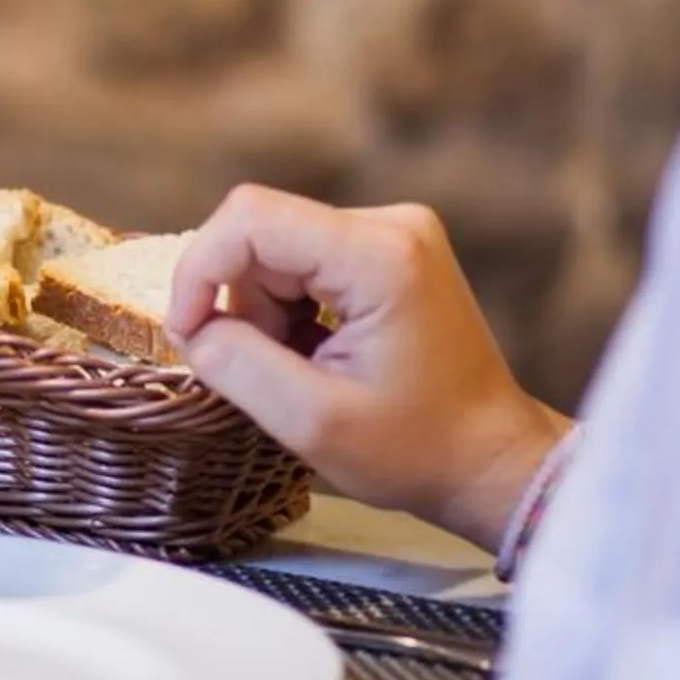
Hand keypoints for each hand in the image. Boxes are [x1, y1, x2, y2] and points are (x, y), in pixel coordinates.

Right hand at [164, 184, 572, 550]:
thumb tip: (190, 327)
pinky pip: (304, 259)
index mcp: (379, 256)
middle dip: (240, 302)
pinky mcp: (390, 250)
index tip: (189, 335)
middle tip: (264, 370)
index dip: (199, 270)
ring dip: (265, 311)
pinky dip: (290, 308)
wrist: (489, 461)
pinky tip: (319, 353)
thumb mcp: (311, 422)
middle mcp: (391, 224)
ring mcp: (394, 233)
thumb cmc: (416, 450)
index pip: (250, 218)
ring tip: (301, 370)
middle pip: (262, 233)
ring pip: (277, 249)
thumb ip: (236, 364)